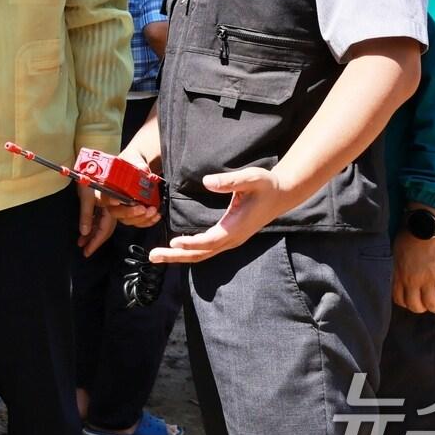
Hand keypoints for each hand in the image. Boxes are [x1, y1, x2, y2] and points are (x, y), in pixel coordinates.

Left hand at [76, 183, 115, 256]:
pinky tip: (85, 230)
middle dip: (94, 241)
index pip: (103, 230)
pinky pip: (100, 218)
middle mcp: (112, 209)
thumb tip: (84, 232)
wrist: (97, 162)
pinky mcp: (105, 203)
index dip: (95, 243)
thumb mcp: (86, 196)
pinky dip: (92, 225)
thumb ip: (86, 214)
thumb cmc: (91, 176)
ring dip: (92, 234)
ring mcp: (109, 206)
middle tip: (84, 251)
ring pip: (102, 225)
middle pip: (104, 230)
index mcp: (110, 208)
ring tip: (81, 242)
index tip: (87, 252)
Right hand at [101, 139, 161, 227]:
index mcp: (108, 187)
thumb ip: (137, 164)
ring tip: (152, 211)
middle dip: (129, 212)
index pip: (105, 196)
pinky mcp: (134, 214)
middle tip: (142, 208)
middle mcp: (113, 201)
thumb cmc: (132, 163)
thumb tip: (142, 169)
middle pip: (116, 212)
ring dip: (141, 218)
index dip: (110, 200)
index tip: (118, 200)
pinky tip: (156, 215)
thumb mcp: (134, 159)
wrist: (139, 167)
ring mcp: (123, 209)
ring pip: (128, 220)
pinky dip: (148, 221)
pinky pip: (138, 222)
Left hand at [149, 166, 286, 263]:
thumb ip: (230, 181)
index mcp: (236, 226)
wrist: (281, 195)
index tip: (175, 242)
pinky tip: (174, 249)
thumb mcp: (252, 178)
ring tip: (156, 255)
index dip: (193, 243)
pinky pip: (206, 249)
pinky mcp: (228, 237)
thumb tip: (207, 182)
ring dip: (179, 256)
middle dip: (177, 256)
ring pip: (202, 254)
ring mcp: (230, 240)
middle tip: (153, 256)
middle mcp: (232, 238)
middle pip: (201, 253)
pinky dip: (189, 251)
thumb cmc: (266, 185)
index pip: (211, 240)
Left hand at [391, 230, 434, 313]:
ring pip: (432, 304)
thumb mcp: (397, 253)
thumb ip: (399, 268)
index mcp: (399, 275)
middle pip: (415, 306)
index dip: (406, 303)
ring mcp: (428, 280)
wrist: (426, 225)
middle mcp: (412, 281)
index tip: (412, 300)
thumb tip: (401, 278)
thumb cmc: (410, 235)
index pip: (399, 299)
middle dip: (421, 308)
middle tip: (426, 304)